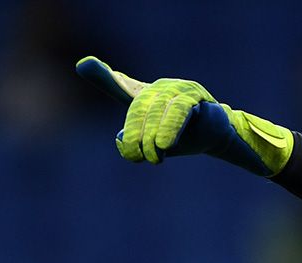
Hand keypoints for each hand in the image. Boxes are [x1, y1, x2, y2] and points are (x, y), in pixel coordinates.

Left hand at [75, 56, 293, 176]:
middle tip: (138, 157)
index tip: (85, 65)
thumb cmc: (181, 138)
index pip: (120, 85)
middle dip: (135, 134)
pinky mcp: (194, 96)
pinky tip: (165, 144)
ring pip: (156, 108)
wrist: (216, 138)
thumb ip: (131, 143)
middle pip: (137, 107)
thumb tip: (122, 143)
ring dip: (152, 135)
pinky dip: (170, 127)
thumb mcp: (152, 142)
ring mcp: (176, 88)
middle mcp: (157, 88)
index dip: (103, 76)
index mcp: (143, 96)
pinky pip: (179, 109)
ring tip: (154, 156)